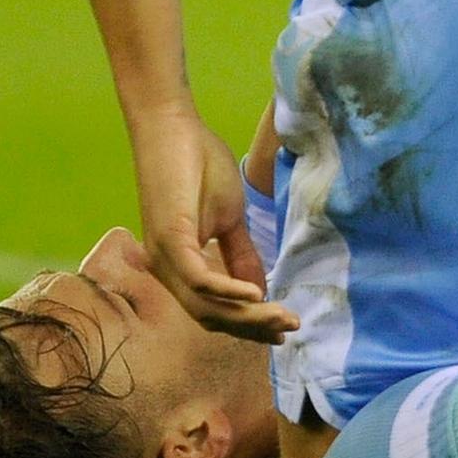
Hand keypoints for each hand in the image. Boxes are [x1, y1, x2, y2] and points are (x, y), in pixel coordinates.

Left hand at [135, 108, 296, 342]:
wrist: (173, 127)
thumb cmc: (198, 165)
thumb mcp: (229, 218)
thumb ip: (241, 255)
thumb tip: (259, 291)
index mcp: (180, 267)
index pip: (214, 311)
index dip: (248, 325)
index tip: (283, 330)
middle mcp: (167, 271)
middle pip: (212, 317)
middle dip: (254, 328)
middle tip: (291, 328)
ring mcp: (165, 257)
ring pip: (206, 306)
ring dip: (247, 316)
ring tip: (282, 316)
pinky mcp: (169, 240)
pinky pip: (199, 280)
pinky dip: (229, 291)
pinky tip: (256, 294)